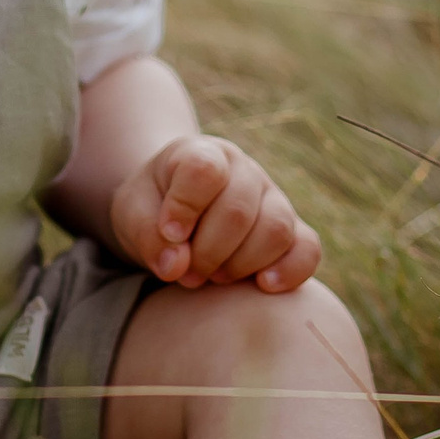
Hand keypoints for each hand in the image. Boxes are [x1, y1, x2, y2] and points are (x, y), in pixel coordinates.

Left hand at [109, 134, 320, 291]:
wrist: (176, 214)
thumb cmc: (152, 209)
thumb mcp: (132, 214)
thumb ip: (146, 235)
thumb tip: (176, 266)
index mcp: (202, 153)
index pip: (204, 171)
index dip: (184, 207)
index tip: (169, 234)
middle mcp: (244, 170)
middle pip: (238, 210)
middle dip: (207, 252)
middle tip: (186, 272)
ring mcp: (274, 198)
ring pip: (275, 230)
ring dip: (240, 264)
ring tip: (213, 276)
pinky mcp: (294, 230)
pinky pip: (307, 249)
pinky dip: (290, 271)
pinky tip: (262, 285)